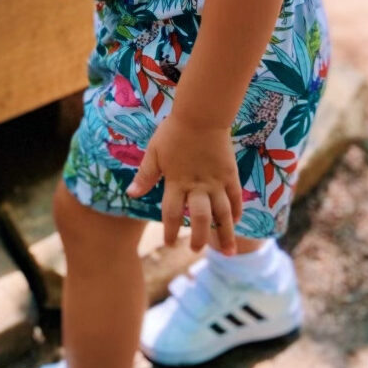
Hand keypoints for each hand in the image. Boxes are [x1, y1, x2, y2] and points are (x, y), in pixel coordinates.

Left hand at [127, 116, 242, 253]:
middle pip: (201, 219)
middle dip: (200, 238)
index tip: (170, 243)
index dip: (171, 231)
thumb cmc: (173, 132)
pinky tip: (236, 222)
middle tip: (196, 250)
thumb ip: (145, 175)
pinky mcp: (231, 175)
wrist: (201, 115)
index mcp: (177, 182)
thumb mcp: (154, 152)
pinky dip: (237, 212)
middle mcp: (198, 186)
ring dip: (226, 234)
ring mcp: (217, 182)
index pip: (172, 213)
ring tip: (228, 252)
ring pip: (223, 214)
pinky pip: (236, 198)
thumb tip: (131, 195)